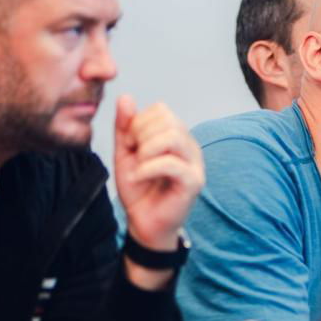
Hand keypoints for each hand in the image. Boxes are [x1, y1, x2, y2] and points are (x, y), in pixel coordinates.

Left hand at [114, 95, 204, 249]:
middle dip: (142, 134)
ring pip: (173, 137)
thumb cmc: (138, 189)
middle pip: (169, 120)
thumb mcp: (125, 153)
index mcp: (177, 137)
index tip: (130, 144)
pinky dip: (148, 168)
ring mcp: (195, 164)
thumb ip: (125, 126)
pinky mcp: (194, 182)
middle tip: (133, 155)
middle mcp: (190, 147)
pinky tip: (139, 177)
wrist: (143, 222)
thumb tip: (126, 97)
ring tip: (138, 166)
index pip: (162, 110)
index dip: (139, 122)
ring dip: (147, 150)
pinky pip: (171, 163)